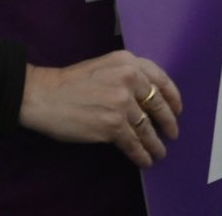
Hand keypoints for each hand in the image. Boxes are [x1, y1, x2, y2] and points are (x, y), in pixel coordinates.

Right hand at [19, 51, 182, 168]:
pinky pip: (133, 143)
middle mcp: (129, 79)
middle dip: (168, 121)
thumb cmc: (70, 82)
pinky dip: (141, 153)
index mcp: (128, 61)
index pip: (160, 79)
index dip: (173, 96)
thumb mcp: (105, 66)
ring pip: (147, 127)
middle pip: (158, 104)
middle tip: (173, 133)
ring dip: (155, 143)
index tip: (177, 108)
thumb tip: (147, 99)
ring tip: (160, 152)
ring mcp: (122, 103)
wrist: (44, 95)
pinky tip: (144, 160)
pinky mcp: (112, 125)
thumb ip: (127, 76)